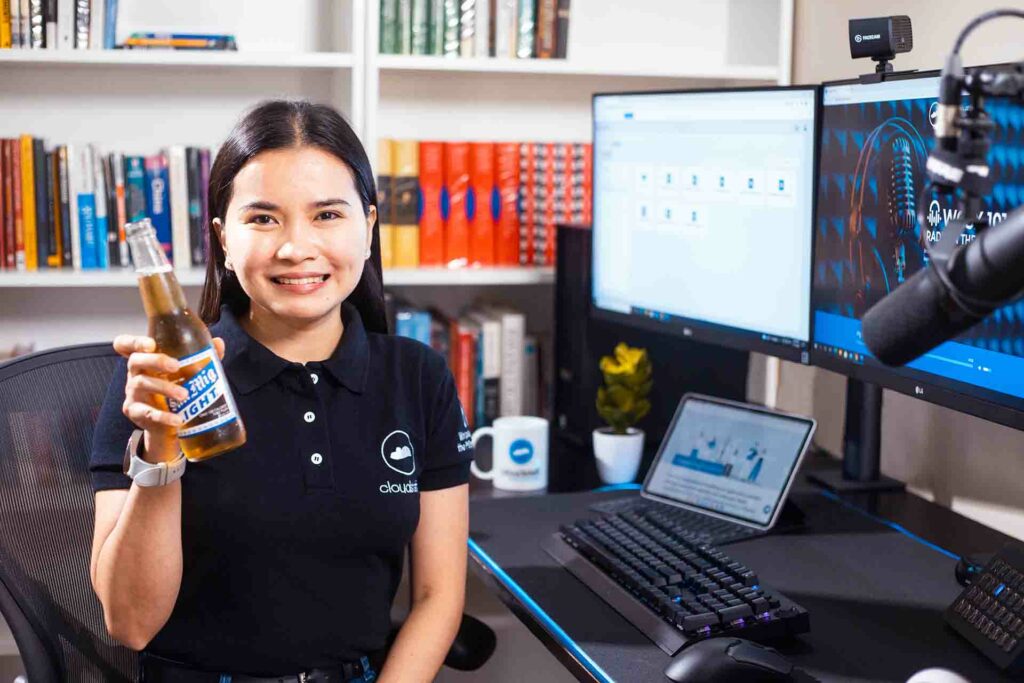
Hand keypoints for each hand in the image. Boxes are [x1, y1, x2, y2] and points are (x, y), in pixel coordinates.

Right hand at [113, 335, 225, 461]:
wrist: (167, 423)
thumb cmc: (175, 388)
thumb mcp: (186, 372)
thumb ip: (202, 356)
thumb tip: (218, 343)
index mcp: (145, 359)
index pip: (127, 344)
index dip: (134, 342)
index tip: (150, 343)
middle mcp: (135, 373)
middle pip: (136, 360)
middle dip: (155, 361)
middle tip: (176, 366)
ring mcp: (133, 393)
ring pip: (142, 384)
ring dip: (164, 388)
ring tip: (184, 395)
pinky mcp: (135, 411)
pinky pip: (146, 412)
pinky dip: (163, 416)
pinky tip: (177, 419)